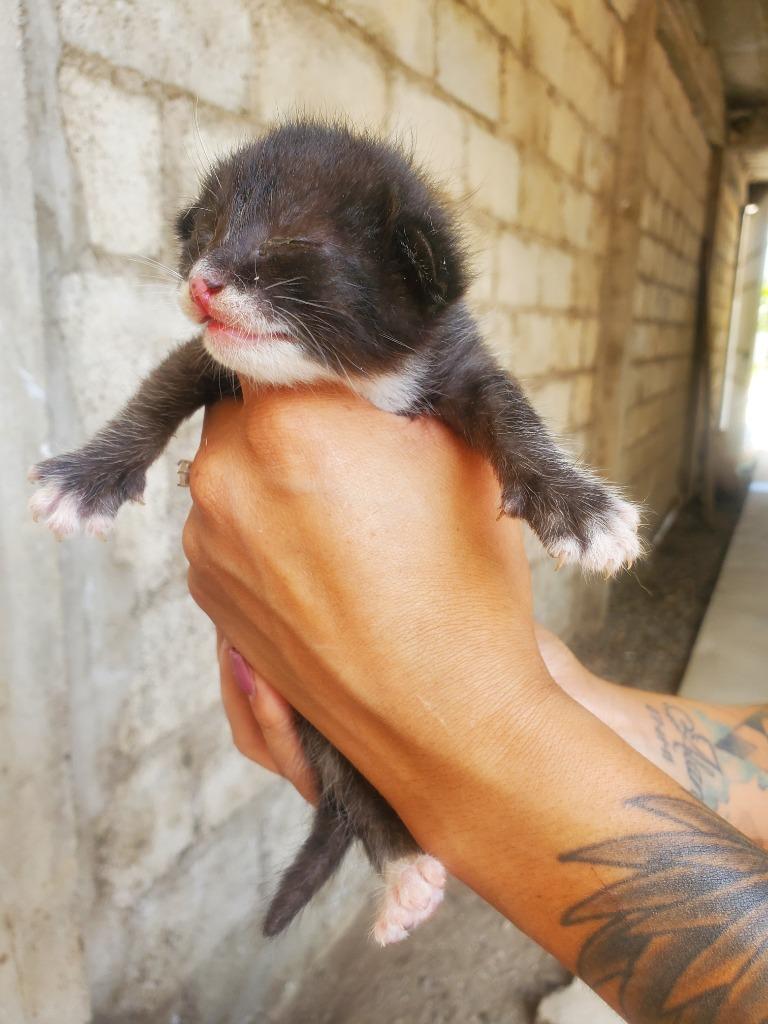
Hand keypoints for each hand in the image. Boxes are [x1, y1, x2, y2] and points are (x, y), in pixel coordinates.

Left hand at [183, 383, 551, 845]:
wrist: (444, 718)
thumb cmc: (465, 582)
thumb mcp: (457, 454)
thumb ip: (394, 392)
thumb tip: (360, 370)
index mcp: (292, 419)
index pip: (283, 347)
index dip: (320, 366)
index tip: (347, 391)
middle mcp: (227, 473)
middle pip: (251, 410)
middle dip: (294, 422)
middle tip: (355, 461)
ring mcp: (206, 540)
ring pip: (233, 472)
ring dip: (273, 480)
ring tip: (344, 529)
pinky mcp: (206, 594)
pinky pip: (225, 532)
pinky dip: (261, 535)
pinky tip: (320, 569)